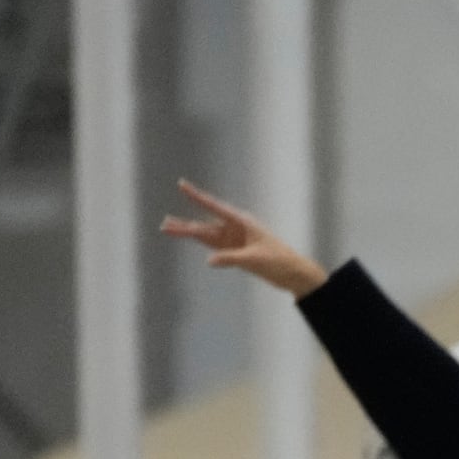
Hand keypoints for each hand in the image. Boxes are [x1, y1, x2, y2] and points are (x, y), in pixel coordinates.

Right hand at [159, 180, 326, 296]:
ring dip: (188, 233)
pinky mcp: (236, 253)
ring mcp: (235, 241)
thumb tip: (209, 261)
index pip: (214, 206)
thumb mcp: (255, 259)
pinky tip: (189, 239)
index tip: (182, 185)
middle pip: (205, 225)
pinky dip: (202, 245)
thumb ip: (231, 258)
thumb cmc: (280, 261)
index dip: (197, 196)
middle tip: (165, 224)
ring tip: (167, 229)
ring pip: (207, 235)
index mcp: (242, 222)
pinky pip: (214, 247)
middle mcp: (236, 229)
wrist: (294, 274)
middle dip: (185, 225)